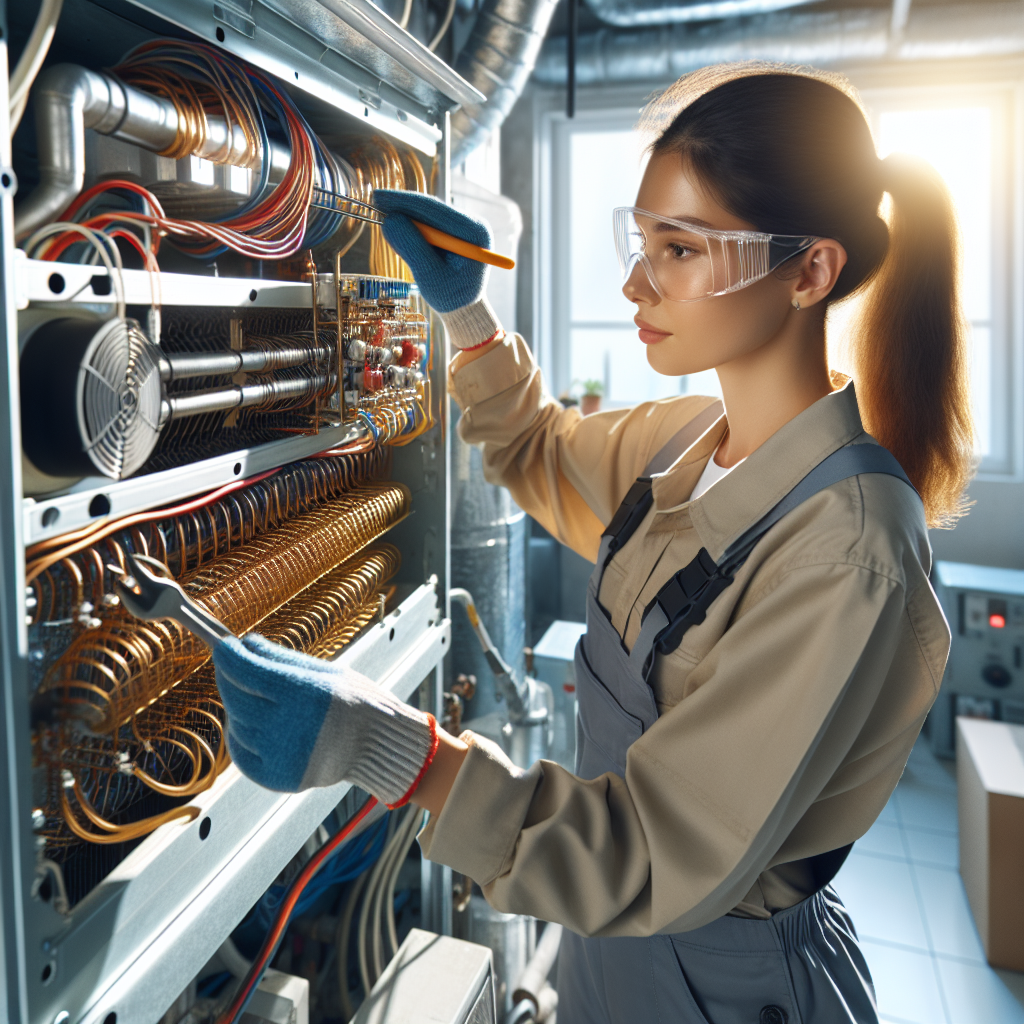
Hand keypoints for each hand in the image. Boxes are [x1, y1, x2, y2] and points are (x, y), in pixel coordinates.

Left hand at [212, 633, 436, 804]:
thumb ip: (280, 658)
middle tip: (231, 664)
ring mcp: (282, 756)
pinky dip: (242, 737)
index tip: (222, 645)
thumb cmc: (354, 701)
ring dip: (239, 707)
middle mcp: (290, 727)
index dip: (229, 655)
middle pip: (237, 698)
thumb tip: (245, 642)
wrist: (378, 745)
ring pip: (238, 725)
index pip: (248, 671)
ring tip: (257, 696)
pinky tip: (256, 724)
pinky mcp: (278, 778)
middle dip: (229, 678)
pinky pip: (243, 755)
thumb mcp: (323, 671)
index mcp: (305, 694)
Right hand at [373, 189, 490, 313]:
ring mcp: (463, 227)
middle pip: (431, 209)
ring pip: (428, 216)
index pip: (434, 210)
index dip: (405, 202)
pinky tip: (397, 230)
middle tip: (375, 201)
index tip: (379, 196)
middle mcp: (472, 224)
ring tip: (384, 218)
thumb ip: (412, 248)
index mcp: (474, 233)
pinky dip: (412, 228)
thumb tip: (390, 220)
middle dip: (403, 206)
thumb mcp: (430, 276)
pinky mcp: (453, 233)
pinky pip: (429, 225)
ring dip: (406, 217)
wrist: (464, 309)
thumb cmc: (452, 298)